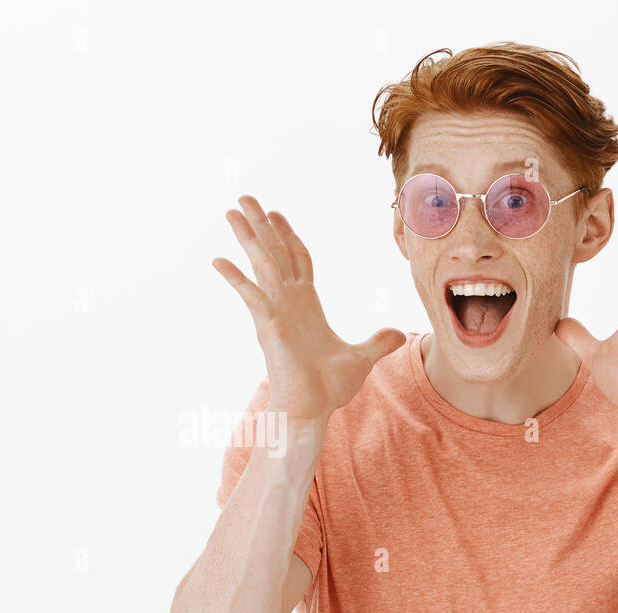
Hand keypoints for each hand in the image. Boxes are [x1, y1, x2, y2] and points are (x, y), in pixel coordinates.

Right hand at [213, 195, 405, 424]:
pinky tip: (218, 261)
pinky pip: (250, 296)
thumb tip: (399, 334)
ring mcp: (275, 312)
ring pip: (261, 264)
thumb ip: (378, 342)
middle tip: (244, 197)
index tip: (275, 213)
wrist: (312, 411)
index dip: (287, 234)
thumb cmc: (328, 389)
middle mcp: (288, 302)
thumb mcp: (362, 358)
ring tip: (230, 211)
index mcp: (307, 305)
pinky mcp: (268, 326)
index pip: (297, 259)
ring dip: (247, 237)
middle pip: (274, 252)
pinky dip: (235, 278)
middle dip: (261, 224)